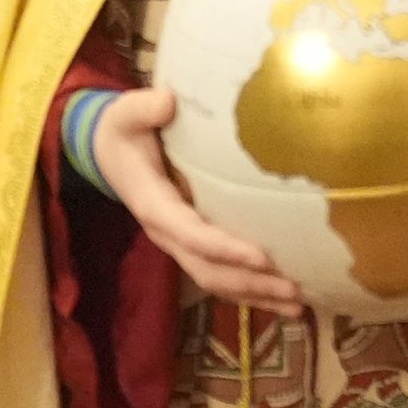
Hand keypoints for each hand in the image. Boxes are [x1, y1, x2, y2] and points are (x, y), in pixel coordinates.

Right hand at [94, 87, 308, 315]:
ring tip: (299, 305)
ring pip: (217, 281)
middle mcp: (167, 233)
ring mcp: (179, 244)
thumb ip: (144, 108)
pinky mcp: (192, 244)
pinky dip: (251, 290)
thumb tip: (169, 102)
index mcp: (153, 205)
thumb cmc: (123, 132)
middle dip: (251, 283)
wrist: (108, 153)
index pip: (191, 234)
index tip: (262, 257)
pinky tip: (282, 298)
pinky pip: (221, 275)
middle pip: (209, 270)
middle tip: (295, 290)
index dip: (226, 249)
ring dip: (257, 295)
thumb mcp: (124, 115)